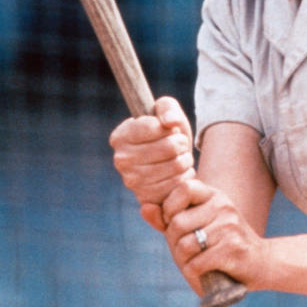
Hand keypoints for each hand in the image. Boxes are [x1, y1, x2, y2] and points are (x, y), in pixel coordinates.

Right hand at [109, 96, 194, 231]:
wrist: (172, 162)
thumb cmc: (167, 133)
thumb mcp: (167, 112)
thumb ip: (168, 108)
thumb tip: (168, 122)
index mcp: (120, 136)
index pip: (153, 126)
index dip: (168, 126)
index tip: (167, 129)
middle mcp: (121, 160)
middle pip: (169, 147)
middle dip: (181, 143)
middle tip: (179, 144)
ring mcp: (132, 181)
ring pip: (176, 165)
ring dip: (185, 159)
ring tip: (180, 157)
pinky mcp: (147, 197)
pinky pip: (178, 184)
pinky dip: (185, 176)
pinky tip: (179, 173)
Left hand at [162, 178, 268, 296]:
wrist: (261, 263)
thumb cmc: (220, 246)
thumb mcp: (195, 227)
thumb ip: (168, 218)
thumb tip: (143, 208)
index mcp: (213, 195)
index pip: (183, 188)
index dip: (170, 208)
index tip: (173, 223)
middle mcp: (223, 205)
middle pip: (178, 222)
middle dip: (174, 243)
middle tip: (184, 252)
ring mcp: (230, 226)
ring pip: (186, 245)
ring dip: (184, 260)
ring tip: (194, 263)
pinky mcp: (233, 248)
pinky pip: (197, 262)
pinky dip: (193, 273)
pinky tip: (203, 273)